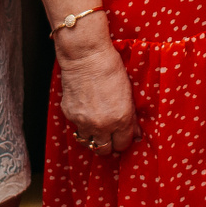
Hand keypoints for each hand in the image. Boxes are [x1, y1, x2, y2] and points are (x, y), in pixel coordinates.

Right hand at [53, 17, 140, 154]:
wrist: (86, 56)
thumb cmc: (110, 68)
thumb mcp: (128, 93)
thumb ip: (131, 117)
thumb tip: (135, 133)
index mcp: (121, 119)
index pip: (123, 144)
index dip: (124, 141)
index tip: (124, 136)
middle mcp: (102, 125)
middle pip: (105, 150)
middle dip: (109, 144)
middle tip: (111, 136)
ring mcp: (84, 122)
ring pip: (89, 143)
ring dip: (94, 138)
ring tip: (98, 127)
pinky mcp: (70, 115)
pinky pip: (77, 128)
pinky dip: (82, 125)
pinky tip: (87, 113)